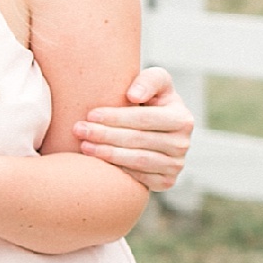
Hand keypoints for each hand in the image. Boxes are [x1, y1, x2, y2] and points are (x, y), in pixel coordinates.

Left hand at [72, 68, 193, 189]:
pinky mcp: (167, 182)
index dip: (116, 117)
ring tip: (84, 146)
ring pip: (137, 161)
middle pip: (138, 140)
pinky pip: (139, 178)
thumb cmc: (150, 100)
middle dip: (105, 135)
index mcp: (182, 118)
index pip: (144, 118)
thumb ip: (149, 80)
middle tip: (79, 130)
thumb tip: (134, 96)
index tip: (91, 114)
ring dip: (107, 154)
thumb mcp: (155, 82)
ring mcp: (176, 165)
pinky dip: (118, 170)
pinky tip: (98, 162)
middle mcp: (183, 143)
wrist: (156, 129)